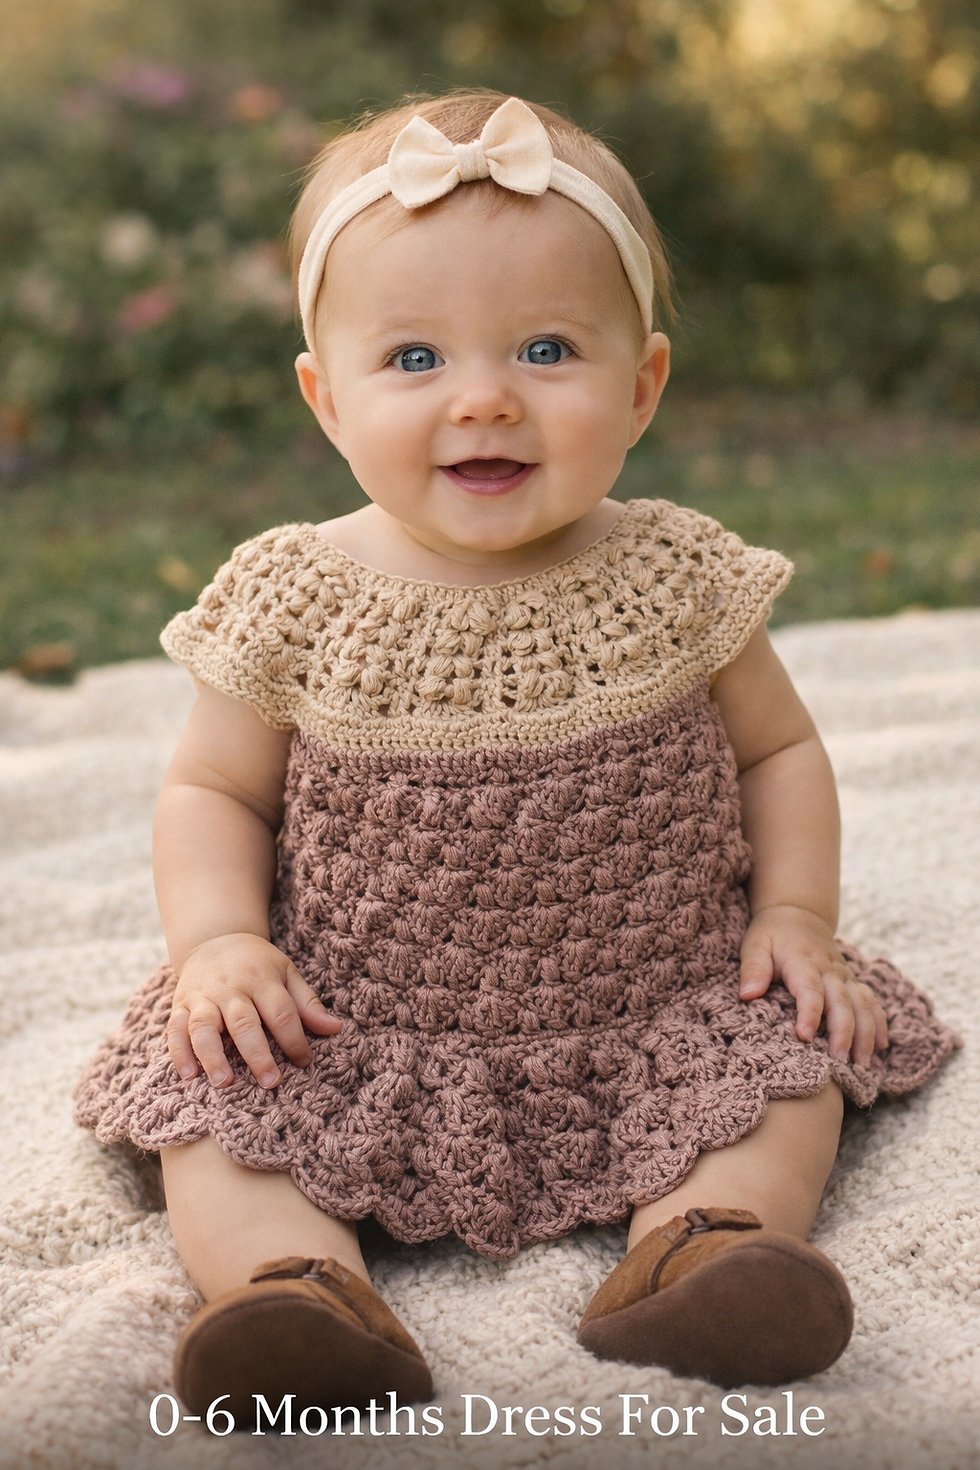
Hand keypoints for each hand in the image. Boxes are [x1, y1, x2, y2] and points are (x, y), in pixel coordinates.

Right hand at [167, 933, 340, 1088]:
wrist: (215, 938)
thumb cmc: (257, 963)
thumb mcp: (286, 973)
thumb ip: (307, 1003)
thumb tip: (335, 1029)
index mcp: (261, 979)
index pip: (280, 1012)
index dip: (294, 1038)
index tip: (304, 1061)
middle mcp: (230, 988)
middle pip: (243, 1022)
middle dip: (257, 1054)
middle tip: (270, 1082)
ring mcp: (203, 996)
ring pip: (204, 1026)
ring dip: (212, 1055)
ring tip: (224, 1082)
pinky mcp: (180, 1005)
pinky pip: (175, 1029)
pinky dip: (180, 1052)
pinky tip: (189, 1075)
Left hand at [739, 905, 887, 1065]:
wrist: (798, 913)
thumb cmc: (771, 934)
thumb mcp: (755, 945)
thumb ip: (753, 968)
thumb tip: (747, 995)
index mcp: (802, 961)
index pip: (809, 989)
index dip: (809, 1013)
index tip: (805, 1036)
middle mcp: (828, 969)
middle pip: (841, 1001)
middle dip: (844, 1031)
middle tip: (840, 1060)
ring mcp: (844, 975)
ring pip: (862, 1003)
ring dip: (865, 1033)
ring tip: (862, 1063)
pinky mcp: (851, 980)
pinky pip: (870, 1000)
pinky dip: (879, 1021)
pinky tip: (881, 1045)